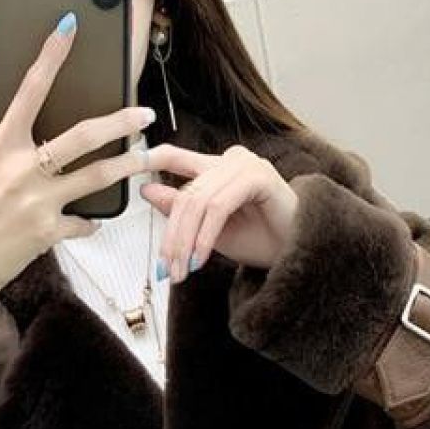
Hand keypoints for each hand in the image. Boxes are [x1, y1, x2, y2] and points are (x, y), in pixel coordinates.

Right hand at [0, 13, 157, 310]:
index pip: (29, 90)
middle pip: (83, 136)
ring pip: (98, 176)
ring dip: (129, 164)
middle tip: (144, 114)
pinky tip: (91, 221)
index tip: (69, 26)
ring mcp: (38, 202)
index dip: (50, 55)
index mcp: (0, 147)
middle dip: (120, 122)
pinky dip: (90, 221)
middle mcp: (22, 170)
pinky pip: (83, 222)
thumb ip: (2, 146)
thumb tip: (25, 132)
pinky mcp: (49, 232)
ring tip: (148, 157)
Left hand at [137, 143, 298, 283]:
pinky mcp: (258, 177)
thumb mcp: (209, 231)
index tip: (129, 166)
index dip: (150, 159)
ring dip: (186, 241)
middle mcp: (230, 160)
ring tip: (182, 270)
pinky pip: (218, 207)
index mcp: (217, 168)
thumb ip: (181, 210)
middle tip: (165, 267)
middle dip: (171, 235)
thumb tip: (147, 191)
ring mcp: (246, 165)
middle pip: (185, 194)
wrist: (300, 253)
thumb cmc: (262, 240)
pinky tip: (199, 258)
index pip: (175, 158)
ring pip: (198, 201)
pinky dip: (205, 236)